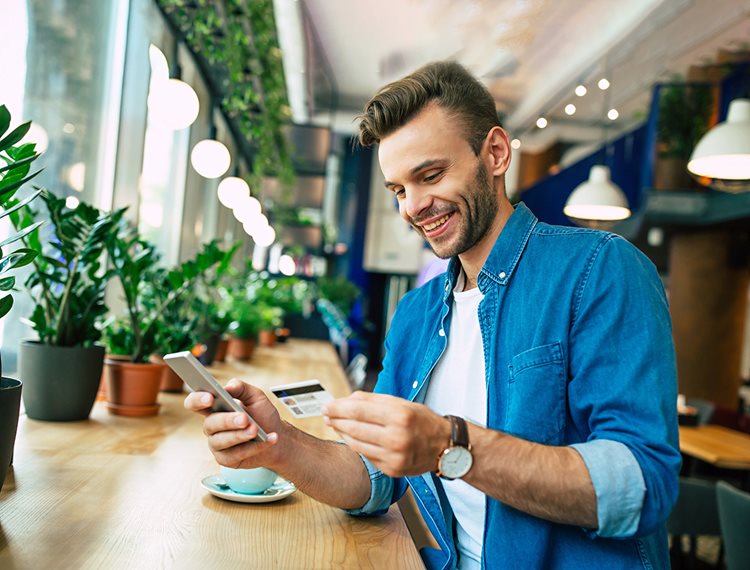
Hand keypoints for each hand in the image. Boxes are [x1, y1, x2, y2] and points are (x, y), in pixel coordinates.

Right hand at [184, 379, 287, 469]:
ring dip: (240, 435)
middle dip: (227, 421)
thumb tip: (229, 386)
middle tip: (244, 418)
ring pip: (221, 441)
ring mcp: (217, 444)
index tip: (210, 398)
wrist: (278, 439)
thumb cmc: (263, 416)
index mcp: (215, 408)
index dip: (197, 400)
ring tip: (256, 430)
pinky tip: (267, 440)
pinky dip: (253, 447)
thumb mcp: (256, 397)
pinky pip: (235, 454)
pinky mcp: (226, 459)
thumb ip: (242, 388)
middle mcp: (212, 426)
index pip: (195, 403)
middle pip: (210, 423)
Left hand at [323, 391, 449, 477]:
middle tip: (326, 415)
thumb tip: (345, 400)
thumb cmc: (421, 421)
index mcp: (400, 415)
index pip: (359, 411)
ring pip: (356, 444)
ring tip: (335, 424)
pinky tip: (351, 437)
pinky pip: (366, 455)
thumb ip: (372, 401)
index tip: (326, 405)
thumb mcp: (401, 403)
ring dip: (342, 433)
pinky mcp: (392, 469)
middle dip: (336, 420)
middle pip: (354, 427)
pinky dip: (356, 445)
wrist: (445, 446)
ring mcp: (394, 456)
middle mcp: (397, 437)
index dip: (338, 408)